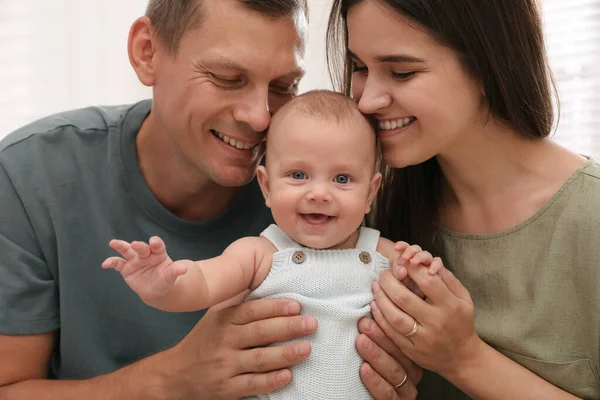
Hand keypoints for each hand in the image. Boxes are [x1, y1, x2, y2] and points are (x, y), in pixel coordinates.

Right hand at [102, 236, 191, 299]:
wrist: (156, 289)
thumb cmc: (165, 279)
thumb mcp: (170, 276)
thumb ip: (175, 271)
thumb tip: (184, 269)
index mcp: (158, 253)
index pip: (158, 246)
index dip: (156, 243)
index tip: (154, 242)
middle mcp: (146, 254)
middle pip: (142, 248)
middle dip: (139, 246)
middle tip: (136, 244)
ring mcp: (135, 260)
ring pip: (127, 251)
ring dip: (120, 246)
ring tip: (113, 243)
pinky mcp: (126, 268)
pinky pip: (117, 263)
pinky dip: (111, 262)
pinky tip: (105, 264)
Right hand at [160, 298, 317, 398]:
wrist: (175, 375)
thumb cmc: (203, 341)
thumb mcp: (215, 316)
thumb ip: (237, 301)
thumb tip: (262, 277)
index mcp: (223, 320)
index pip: (252, 311)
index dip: (275, 307)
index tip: (296, 306)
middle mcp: (224, 341)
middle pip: (259, 333)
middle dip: (288, 327)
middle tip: (311, 323)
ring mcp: (224, 366)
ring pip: (259, 359)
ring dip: (285, 354)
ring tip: (306, 348)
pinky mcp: (226, 389)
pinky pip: (252, 384)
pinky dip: (270, 380)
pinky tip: (287, 375)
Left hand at [356, 317, 421, 398]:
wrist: (368, 398)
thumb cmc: (373, 372)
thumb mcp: (379, 352)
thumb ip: (377, 337)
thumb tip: (367, 313)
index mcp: (410, 357)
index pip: (401, 339)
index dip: (386, 324)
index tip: (372, 310)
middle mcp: (412, 373)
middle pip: (399, 353)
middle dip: (380, 337)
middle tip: (365, 324)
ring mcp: (406, 390)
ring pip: (395, 372)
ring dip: (376, 355)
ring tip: (362, 342)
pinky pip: (387, 393)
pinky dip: (375, 380)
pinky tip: (364, 369)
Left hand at [371, 262, 479, 376]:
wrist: (462, 357)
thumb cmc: (461, 321)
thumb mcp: (464, 298)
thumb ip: (448, 278)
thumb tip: (428, 261)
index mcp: (450, 306)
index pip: (427, 282)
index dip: (411, 268)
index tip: (401, 260)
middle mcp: (436, 322)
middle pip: (404, 298)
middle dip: (389, 282)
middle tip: (383, 273)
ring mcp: (423, 338)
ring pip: (394, 316)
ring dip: (380, 298)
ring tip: (376, 286)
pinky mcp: (411, 351)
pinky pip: (390, 332)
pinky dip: (379, 317)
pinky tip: (374, 305)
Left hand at [393, 242, 443, 298]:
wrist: (420, 298)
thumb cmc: (405, 287)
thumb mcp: (398, 281)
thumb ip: (397, 274)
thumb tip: (402, 271)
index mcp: (407, 258)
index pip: (405, 248)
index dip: (401, 246)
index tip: (396, 248)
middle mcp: (419, 259)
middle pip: (416, 249)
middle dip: (410, 251)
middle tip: (404, 258)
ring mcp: (428, 264)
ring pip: (426, 255)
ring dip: (420, 257)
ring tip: (413, 263)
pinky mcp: (438, 271)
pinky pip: (438, 264)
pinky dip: (435, 266)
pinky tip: (430, 272)